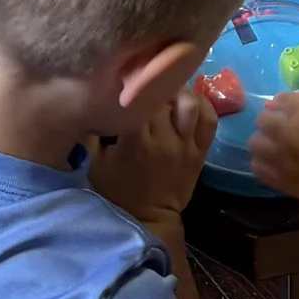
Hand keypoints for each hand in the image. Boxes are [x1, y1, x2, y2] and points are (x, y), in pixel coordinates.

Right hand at [93, 85, 215, 227]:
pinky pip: (209, 119)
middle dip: (152, 88)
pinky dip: (203, 104)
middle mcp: (164, 140)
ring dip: (178, 91)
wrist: (148, 218)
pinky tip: (189, 99)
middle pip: (162, 98)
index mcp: (135, 143)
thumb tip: (88, 101)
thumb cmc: (117, 190)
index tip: (124, 81)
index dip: (131, 87)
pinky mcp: (200, 151)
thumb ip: (91, 133)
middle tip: (143, 84)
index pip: (136, 101)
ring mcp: (185, 145)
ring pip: (189, 103)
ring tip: (167, 89)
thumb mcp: (94, 163)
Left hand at [247, 88, 298, 209]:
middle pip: (262, 119)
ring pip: (254, 144)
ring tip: (272, 146)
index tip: (285, 108)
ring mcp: (281, 158)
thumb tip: (293, 98)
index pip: (281, 99)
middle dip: (269, 119)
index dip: (282, 102)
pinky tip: (271, 163)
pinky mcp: (280, 180)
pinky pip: (257, 168)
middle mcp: (288, 133)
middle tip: (278, 126)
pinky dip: (261, 163)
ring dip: (261, 141)